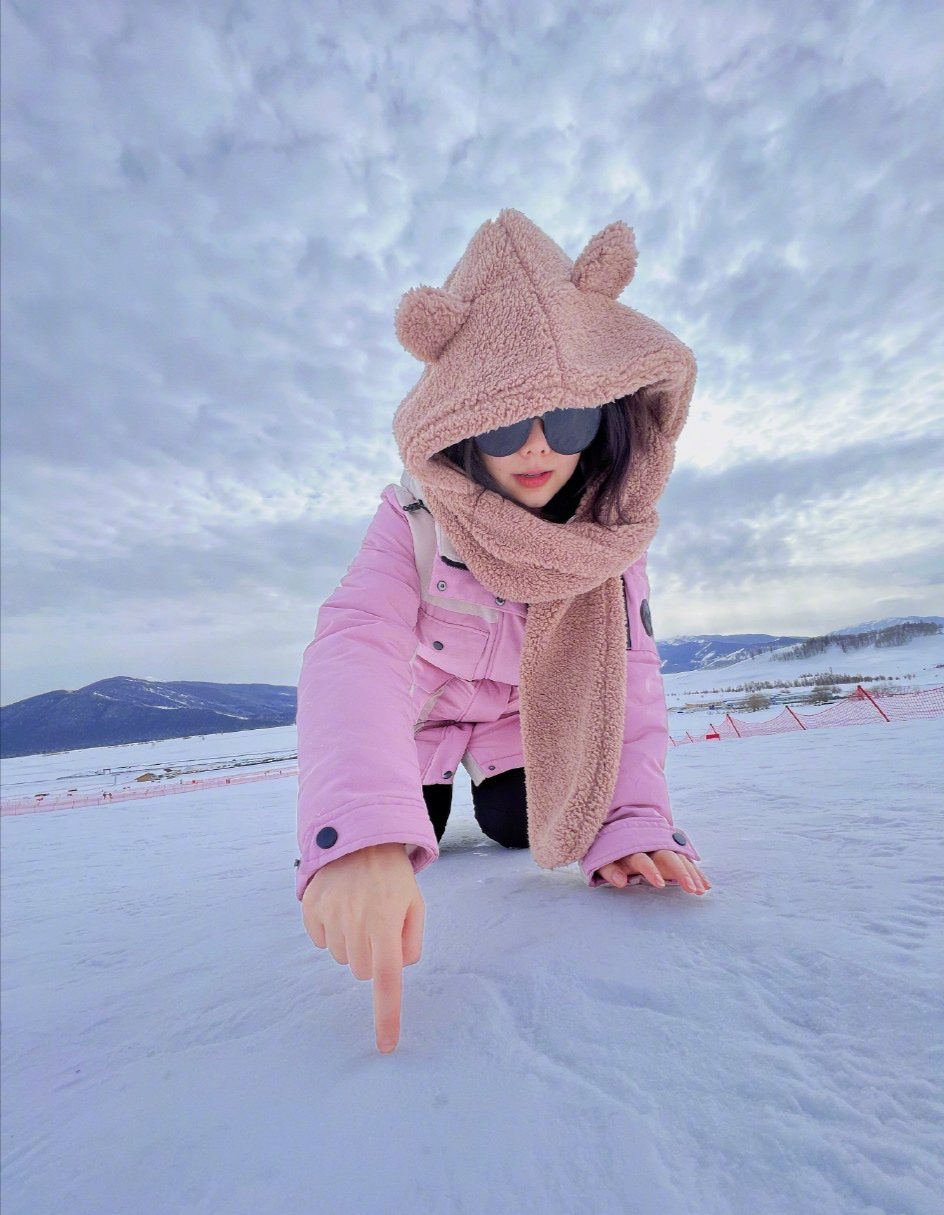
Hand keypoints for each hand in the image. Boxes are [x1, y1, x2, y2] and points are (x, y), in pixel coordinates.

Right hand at [301, 842, 424, 1052]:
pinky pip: (320, 940)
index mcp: (386, 924)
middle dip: (371, 957)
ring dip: (351, 943)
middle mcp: (355, 923)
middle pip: (361, 971)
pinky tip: (340, 906)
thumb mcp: (415, 904)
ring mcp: (329, 916)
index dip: (386, 1015)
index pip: (387, 979)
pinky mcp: (310, 910)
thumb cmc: (392, 875)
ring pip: (340, 957)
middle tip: (377, 925)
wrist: (358, 836)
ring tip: (359, 910)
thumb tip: (396, 970)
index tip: (385, 1046)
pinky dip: (330, 931)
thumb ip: (410, 941)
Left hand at [597, 849, 711, 893]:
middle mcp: (650, 845)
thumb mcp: (602, 860)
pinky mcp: (671, 851)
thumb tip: (620, 882)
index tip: (660, 884)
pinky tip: (705, 885)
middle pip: (668, 856)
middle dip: (681, 871)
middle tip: (691, 888)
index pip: (642, 859)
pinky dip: (696, 872)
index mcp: (632, 848)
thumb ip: (609, 870)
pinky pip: (686, 860)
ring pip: (680, 857)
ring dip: (692, 873)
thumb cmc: (609, 849)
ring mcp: (663, 846)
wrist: (619, 823)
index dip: (651, 870)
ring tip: (701, 890)